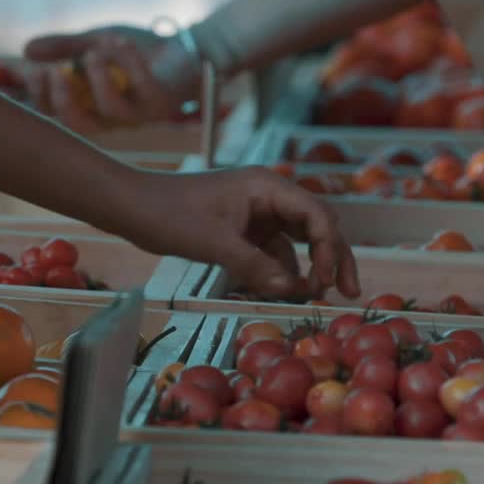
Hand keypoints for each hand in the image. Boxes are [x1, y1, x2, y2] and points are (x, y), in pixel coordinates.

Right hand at [21, 25, 199, 132]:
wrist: (184, 49)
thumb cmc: (136, 52)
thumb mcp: (93, 43)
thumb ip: (63, 46)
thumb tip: (25, 49)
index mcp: (89, 108)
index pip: (54, 115)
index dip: (36, 99)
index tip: (27, 72)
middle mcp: (111, 119)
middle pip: (78, 125)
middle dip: (61, 101)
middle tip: (54, 73)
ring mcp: (138, 113)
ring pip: (110, 110)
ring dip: (97, 78)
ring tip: (94, 53)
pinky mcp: (162, 101)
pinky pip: (142, 86)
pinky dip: (127, 60)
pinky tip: (120, 41)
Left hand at [117, 166, 359, 299]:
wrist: (133, 207)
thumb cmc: (169, 214)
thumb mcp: (214, 244)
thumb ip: (255, 266)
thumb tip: (291, 289)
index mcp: (268, 186)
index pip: (317, 215)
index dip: (330, 249)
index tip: (326, 281)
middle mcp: (270, 196)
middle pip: (318, 226)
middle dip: (334, 258)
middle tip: (350, 291)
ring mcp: (258, 213)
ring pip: (299, 241)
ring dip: (310, 267)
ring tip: (315, 296)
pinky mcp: (245, 230)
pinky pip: (276, 251)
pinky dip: (282, 271)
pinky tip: (283, 292)